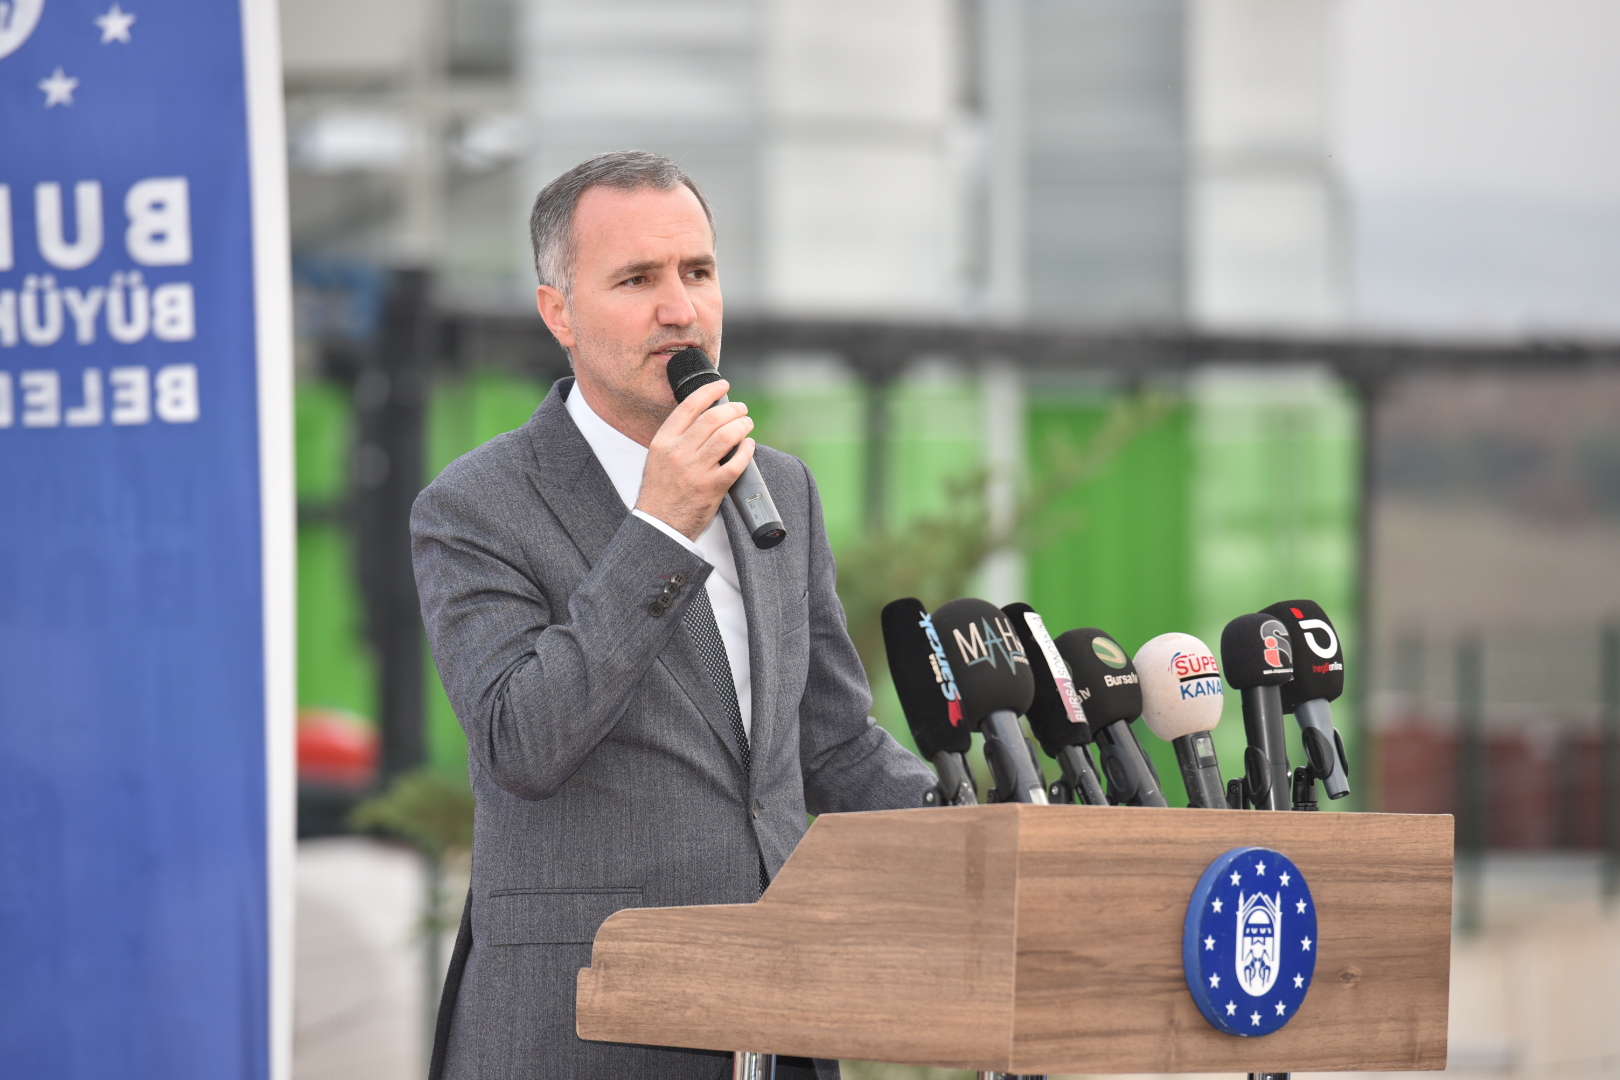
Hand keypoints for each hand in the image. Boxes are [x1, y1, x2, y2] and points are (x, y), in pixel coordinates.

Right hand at [636, 378, 754, 540]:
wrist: (659, 524)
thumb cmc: (661, 491)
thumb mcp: (658, 457)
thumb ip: (677, 437)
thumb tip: (704, 415)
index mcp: (663, 442)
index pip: (689, 406)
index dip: (709, 391)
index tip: (722, 384)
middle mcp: (678, 453)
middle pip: (712, 419)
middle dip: (732, 409)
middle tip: (741, 409)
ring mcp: (695, 471)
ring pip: (727, 437)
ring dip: (742, 426)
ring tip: (747, 424)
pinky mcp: (711, 488)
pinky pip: (736, 463)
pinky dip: (746, 451)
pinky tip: (749, 446)